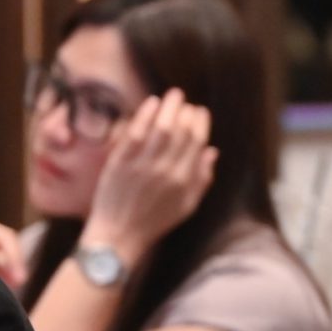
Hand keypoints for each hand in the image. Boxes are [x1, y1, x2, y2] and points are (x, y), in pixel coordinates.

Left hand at [83, 90, 216, 268]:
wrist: (118, 235)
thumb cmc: (155, 222)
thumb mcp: (187, 205)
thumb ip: (202, 178)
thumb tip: (212, 152)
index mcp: (184, 179)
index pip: (197, 142)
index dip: (200, 123)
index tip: (200, 111)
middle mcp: (165, 170)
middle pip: (180, 131)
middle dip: (186, 111)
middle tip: (186, 101)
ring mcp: (141, 165)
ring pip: (160, 128)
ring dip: (169, 108)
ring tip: (173, 95)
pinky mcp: (120, 163)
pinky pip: (135, 134)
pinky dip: (144, 116)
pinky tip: (151, 103)